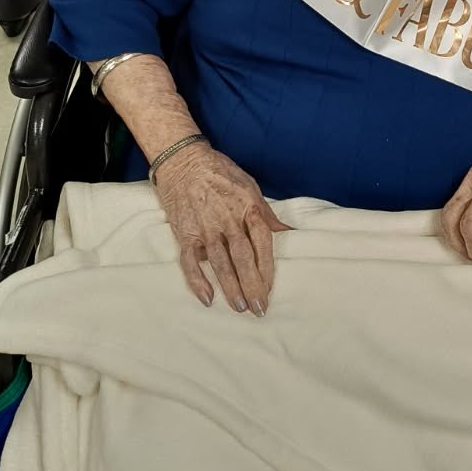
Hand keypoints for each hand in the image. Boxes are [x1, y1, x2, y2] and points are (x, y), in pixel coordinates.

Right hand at [152, 141, 290, 313]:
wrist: (183, 161)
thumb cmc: (220, 173)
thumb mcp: (249, 186)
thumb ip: (266, 213)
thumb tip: (288, 231)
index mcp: (247, 207)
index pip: (261, 242)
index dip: (267, 268)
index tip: (270, 288)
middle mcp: (227, 220)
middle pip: (242, 257)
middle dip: (252, 285)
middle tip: (259, 309)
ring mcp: (205, 228)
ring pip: (220, 263)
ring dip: (230, 287)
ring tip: (240, 307)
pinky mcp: (185, 233)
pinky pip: (190, 262)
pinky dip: (197, 281)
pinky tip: (207, 298)